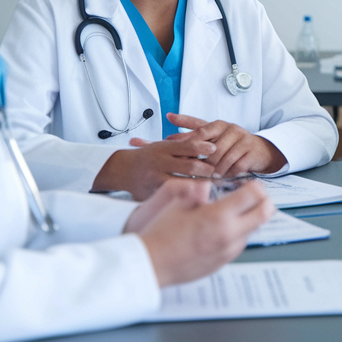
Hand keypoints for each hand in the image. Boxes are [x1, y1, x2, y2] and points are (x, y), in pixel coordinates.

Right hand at [93, 138, 217, 199]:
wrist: (123, 170)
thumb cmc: (148, 157)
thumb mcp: (163, 146)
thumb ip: (183, 147)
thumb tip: (211, 147)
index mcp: (164, 148)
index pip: (188, 145)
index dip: (204, 147)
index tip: (215, 148)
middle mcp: (160, 162)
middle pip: (190, 165)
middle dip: (207, 169)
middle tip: (218, 172)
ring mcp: (157, 178)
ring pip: (184, 182)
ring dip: (200, 184)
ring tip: (213, 184)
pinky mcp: (154, 192)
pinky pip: (175, 195)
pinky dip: (188, 195)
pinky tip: (199, 196)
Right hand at [132, 178, 274, 286]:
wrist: (150, 264)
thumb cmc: (160, 233)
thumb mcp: (178, 204)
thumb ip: (198, 193)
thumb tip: (208, 187)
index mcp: (218, 216)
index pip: (254, 196)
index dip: (256, 186)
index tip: (251, 184)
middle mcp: (228, 234)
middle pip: (264, 213)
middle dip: (264, 201)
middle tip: (255, 196)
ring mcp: (228, 251)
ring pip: (253, 230)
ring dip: (250, 218)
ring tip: (234, 212)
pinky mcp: (223, 262)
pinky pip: (239, 244)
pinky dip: (238, 233)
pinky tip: (222, 229)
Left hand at [161, 113, 286, 175]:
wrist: (260, 150)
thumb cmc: (232, 143)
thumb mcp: (213, 134)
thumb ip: (192, 130)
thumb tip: (169, 122)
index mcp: (219, 125)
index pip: (200, 131)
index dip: (187, 141)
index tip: (173, 148)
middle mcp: (231, 129)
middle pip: (211, 148)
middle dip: (201, 162)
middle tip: (190, 172)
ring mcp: (243, 140)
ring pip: (223, 159)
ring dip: (215, 171)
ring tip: (208, 178)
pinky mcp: (251, 152)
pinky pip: (236, 166)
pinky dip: (228, 174)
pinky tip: (223, 178)